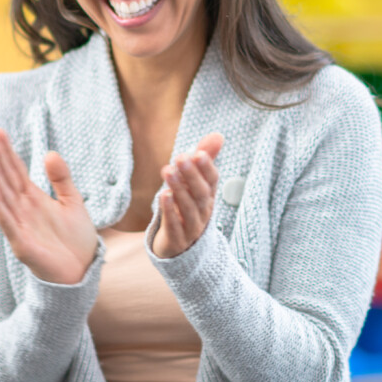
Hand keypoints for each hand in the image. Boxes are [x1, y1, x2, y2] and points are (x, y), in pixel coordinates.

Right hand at [0, 129, 96, 284]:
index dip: (6, 151)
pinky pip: (7, 221)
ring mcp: (19, 225)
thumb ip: (62, 179)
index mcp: (33, 198)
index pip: (16, 170)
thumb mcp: (73, 202)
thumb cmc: (76, 239)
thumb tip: (49, 153)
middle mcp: (22, 209)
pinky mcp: (21, 243)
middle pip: (6, 178)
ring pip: (3, 196)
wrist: (82, 271)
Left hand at [152, 133, 223, 259]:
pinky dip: (169, 211)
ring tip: (167, 171)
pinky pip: (174, 225)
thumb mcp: (194, 184)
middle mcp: (203, 211)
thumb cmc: (186, 207)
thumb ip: (205, 160)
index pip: (212, 181)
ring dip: (179, 189)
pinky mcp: (177, 240)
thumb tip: (218, 135)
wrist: (178, 246)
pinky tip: (163, 196)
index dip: (207, 168)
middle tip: (180, 157)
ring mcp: (191, 227)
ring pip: (188, 208)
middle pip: (201, 193)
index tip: (198, 153)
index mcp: (208, 196)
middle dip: (192, 175)